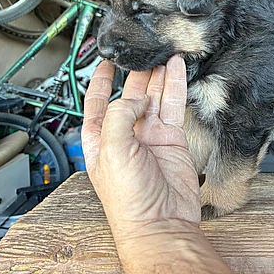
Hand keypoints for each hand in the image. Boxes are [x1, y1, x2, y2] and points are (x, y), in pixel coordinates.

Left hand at [82, 56, 237, 273]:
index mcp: (101, 139)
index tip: (106, 62)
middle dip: (135, 73)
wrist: (161, 221)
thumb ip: (119, 116)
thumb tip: (135, 97)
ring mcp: (151, 135)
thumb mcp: (112, 151)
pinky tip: (177, 68)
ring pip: (154, 96)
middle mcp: (126, 134)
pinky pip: (174, 105)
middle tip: (143, 52)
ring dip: (157, 75)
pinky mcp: (173, 137)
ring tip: (162, 53)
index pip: (96, 102)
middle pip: (129, 94)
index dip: (100, 81)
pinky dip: (175, 84)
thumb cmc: (129, 198)